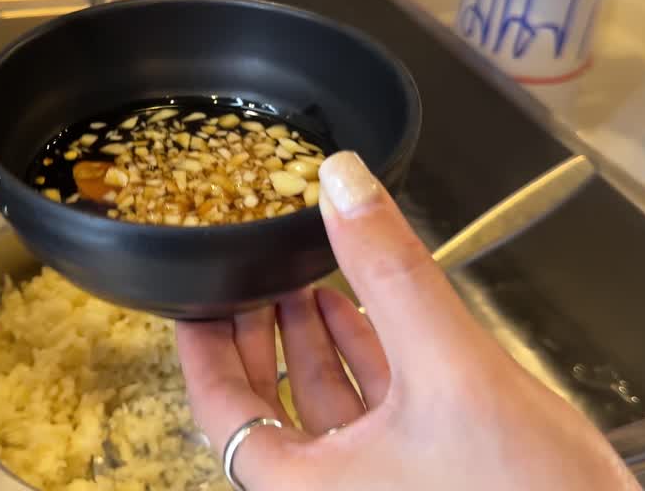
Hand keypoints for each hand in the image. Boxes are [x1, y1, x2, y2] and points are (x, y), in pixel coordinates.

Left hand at [176, 151, 640, 490]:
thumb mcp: (450, 370)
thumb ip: (393, 272)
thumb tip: (344, 183)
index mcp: (308, 486)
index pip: (222, 408)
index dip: (202, 344)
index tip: (194, 294)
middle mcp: (333, 490)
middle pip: (267, 404)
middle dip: (261, 331)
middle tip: (251, 272)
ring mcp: (379, 485)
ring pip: (323, 406)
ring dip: (314, 339)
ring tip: (303, 276)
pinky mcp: (426, 477)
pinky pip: (373, 414)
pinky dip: (364, 361)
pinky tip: (363, 312)